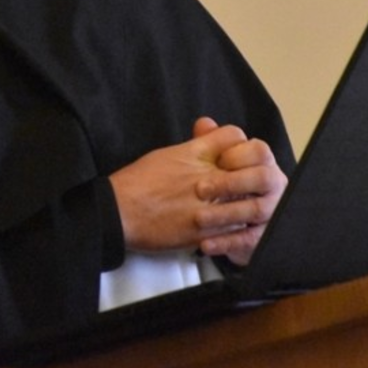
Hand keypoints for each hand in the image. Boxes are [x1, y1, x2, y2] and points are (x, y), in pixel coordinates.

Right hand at [109, 117, 287, 265]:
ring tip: (240, 208)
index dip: (239, 145)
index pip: (234, 137)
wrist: (118, 211)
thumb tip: (206, 140)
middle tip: (245, 185)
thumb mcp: (165, 155)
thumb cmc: (135, 182)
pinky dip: (237, 227)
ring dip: (246, 204)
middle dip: (249, 176)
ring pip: (247, 200)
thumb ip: (191, 148)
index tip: (235, 156)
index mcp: (194, 153)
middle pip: (247, 168)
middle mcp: (205, 175)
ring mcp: (207, 205)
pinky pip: (235, 228)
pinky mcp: (204, 230)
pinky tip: (230, 227)